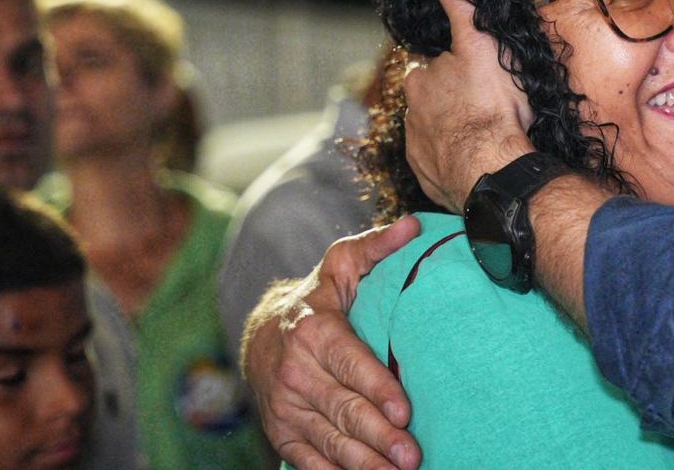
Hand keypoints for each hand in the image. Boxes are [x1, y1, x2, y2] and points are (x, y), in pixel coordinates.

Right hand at [243, 217, 421, 469]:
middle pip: (342, 410)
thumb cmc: (317, 298)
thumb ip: (376, 247)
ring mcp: (286, 407)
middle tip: (412, 455)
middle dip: (378, 436)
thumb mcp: (341, 266)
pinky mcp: (282, 432)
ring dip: (364, 462)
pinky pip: (310, 460)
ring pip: (329, 440)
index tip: (405, 410)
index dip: (377, 389)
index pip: (350, 364)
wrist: (260, 333)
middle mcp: (295, 373)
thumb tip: (412, 227)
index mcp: (314, 332)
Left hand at [402, 0, 534, 209]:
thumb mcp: (479, 42)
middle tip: (487, 105)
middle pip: (433, 101)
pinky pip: (442, 164)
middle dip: (453, 101)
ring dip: (456, 131)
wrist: (492, 169)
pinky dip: (456, 160)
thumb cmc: (490, 105)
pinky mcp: (430, 179)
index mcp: (419, 81)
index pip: (433, 67)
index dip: (456, 68)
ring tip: (487, 134)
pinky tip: (479, 159)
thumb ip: (458, 1)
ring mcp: (419, 151)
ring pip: (436, 132)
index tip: (479, 75)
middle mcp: (411, 116)